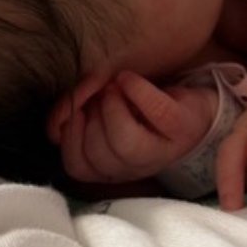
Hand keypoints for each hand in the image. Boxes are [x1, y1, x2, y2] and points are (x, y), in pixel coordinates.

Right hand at [49, 72, 214, 183]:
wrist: (193, 101)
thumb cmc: (141, 105)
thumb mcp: (103, 110)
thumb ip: (76, 118)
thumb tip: (53, 127)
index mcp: (116, 166)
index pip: (79, 168)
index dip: (69, 140)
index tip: (73, 112)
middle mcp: (139, 165)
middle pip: (101, 156)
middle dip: (90, 119)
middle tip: (97, 96)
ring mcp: (164, 149)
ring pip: (126, 144)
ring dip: (111, 108)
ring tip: (112, 88)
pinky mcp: (183, 126)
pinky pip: (156, 112)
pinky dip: (136, 90)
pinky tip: (127, 78)